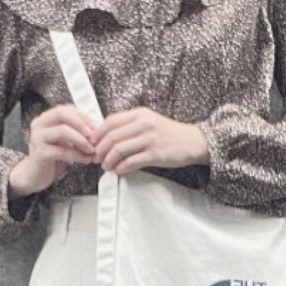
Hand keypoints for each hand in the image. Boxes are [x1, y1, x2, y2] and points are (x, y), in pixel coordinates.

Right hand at [8, 102, 98, 198]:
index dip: (83, 116)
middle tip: (94, 135)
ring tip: (92, 149)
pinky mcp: (40, 153)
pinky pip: (62, 151)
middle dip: (81, 123)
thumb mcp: (65, 141)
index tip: (97, 126)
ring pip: (62, 131)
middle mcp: (39, 124)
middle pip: (62, 114)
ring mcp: (38, 138)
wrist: (36, 176)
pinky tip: (86, 160)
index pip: (66, 109)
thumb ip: (76, 132)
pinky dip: (77, 155)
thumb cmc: (53, 157)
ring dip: (81, 140)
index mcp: (46, 118)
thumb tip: (98, 128)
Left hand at [90, 107, 208, 174]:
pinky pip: (131, 162)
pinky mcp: (155, 154)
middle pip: (111, 137)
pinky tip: (119, 171)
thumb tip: (107, 137)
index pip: (110, 122)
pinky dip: (121, 168)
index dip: (97, 134)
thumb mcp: (149, 122)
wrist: (193, 142)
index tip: (92, 144)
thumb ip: (130, 126)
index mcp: (140, 114)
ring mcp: (150, 139)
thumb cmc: (170, 134)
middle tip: (96, 158)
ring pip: (119, 150)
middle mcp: (143, 124)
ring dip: (108, 161)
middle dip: (99, 150)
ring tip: (106, 166)